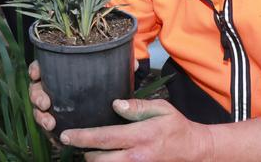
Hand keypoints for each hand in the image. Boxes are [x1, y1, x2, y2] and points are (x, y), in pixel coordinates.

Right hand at [28, 59, 141, 133]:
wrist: (113, 111)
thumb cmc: (107, 84)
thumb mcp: (113, 74)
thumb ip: (120, 67)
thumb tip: (134, 65)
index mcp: (62, 70)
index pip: (43, 65)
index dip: (36, 68)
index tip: (37, 73)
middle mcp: (55, 87)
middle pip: (36, 88)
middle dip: (37, 95)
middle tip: (46, 103)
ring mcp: (55, 105)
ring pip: (38, 109)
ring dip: (40, 116)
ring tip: (50, 122)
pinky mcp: (59, 122)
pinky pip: (47, 127)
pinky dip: (48, 131)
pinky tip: (54, 135)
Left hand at [59, 98, 214, 161]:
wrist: (194, 151)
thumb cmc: (176, 127)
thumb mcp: (161, 109)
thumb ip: (137, 106)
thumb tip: (115, 104)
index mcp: (140, 137)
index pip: (104, 138)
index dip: (82, 137)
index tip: (66, 134)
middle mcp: (136, 157)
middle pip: (99, 159)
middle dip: (84, 151)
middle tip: (75, 140)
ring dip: (95, 159)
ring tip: (89, 149)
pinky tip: (105, 155)